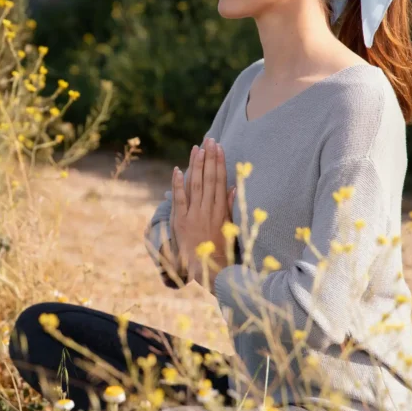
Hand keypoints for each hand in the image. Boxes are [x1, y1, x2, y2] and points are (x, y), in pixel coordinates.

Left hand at [171, 138, 234, 287]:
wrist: (207, 269)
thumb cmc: (221, 249)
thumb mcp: (230, 227)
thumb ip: (230, 206)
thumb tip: (233, 186)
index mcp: (221, 210)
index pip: (220, 181)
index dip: (219, 163)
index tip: (219, 148)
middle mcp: (208, 210)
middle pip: (208, 179)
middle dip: (209, 159)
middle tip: (209, 140)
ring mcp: (193, 215)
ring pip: (195, 186)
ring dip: (195, 166)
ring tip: (197, 148)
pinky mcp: (181, 221)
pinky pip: (180, 200)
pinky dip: (178, 184)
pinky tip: (178, 170)